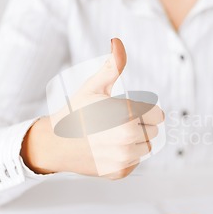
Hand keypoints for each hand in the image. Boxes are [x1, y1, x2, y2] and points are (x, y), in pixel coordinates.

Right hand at [21, 38, 164, 178]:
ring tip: (113, 136)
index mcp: (126, 114)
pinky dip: (127, 156)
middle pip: (154, 131)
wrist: (54, 144)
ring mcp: (124, 158)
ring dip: (136, 141)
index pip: (158, 115)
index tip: (129, 110)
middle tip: (116, 123)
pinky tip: (109, 149)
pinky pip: (137, 161)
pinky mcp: (120, 172)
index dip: (145, 111)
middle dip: (140, 125)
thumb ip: (112, 66)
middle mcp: (128, 138)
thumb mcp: (93, 87)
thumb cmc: (75, 112)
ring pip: (147, 147)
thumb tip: (117, 42)